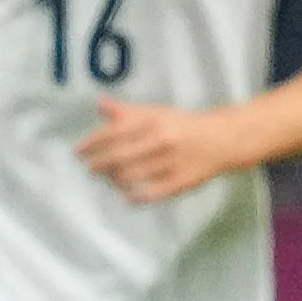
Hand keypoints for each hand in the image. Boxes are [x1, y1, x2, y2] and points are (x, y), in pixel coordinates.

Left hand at [76, 99, 237, 203]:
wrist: (224, 139)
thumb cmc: (184, 125)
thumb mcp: (157, 113)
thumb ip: (127, 111)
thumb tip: (99, 104)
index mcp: (152, 121)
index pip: (113, 133)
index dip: (92, 143)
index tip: (78, 152)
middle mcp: (160, 140)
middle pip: (119, 156)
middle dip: (98, 164)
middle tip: (89, 169)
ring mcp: (171, 162)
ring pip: (133, 175)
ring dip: (114, 179)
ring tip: (108, 180)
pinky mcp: (182, 181)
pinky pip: (153, 193)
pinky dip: (136, 196)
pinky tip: (128, 196)